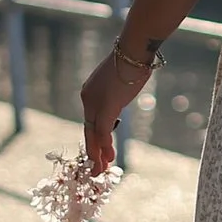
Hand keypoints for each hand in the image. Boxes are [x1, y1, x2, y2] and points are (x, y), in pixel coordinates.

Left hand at [80, 31, 154, 175]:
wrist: (134, 51)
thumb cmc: (133, 60)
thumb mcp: (121, 80)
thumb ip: (117, 94)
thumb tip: (120, 98)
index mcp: (89, 92)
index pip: (91, 120)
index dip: (95, 137)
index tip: (101, 150)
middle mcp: (87, 99)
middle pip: (89, 130)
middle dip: (94, 151)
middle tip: (97, 167)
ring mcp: (95, 104)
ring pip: (94, 134)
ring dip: (98, 154)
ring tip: (100, 169)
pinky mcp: (106, 108)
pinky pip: (103, 132)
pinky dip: (104, 146)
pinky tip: (106, 158)